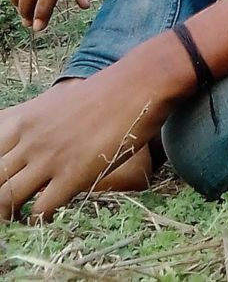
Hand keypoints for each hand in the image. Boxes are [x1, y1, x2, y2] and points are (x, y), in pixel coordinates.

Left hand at [0, 35, 191, 220]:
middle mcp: (30, 139)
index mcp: (24, 119)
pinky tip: (45, 215)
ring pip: (7, 198)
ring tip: (19, 216)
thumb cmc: (103, 92)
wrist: (137, 87)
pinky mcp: (72, 175)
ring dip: (9, 212)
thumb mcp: (58, 100)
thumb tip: (24, 138)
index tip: (3, 180)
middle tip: (7, 204)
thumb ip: (36, 122)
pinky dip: (37, 218)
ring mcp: (49, 157)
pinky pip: (39, 209)